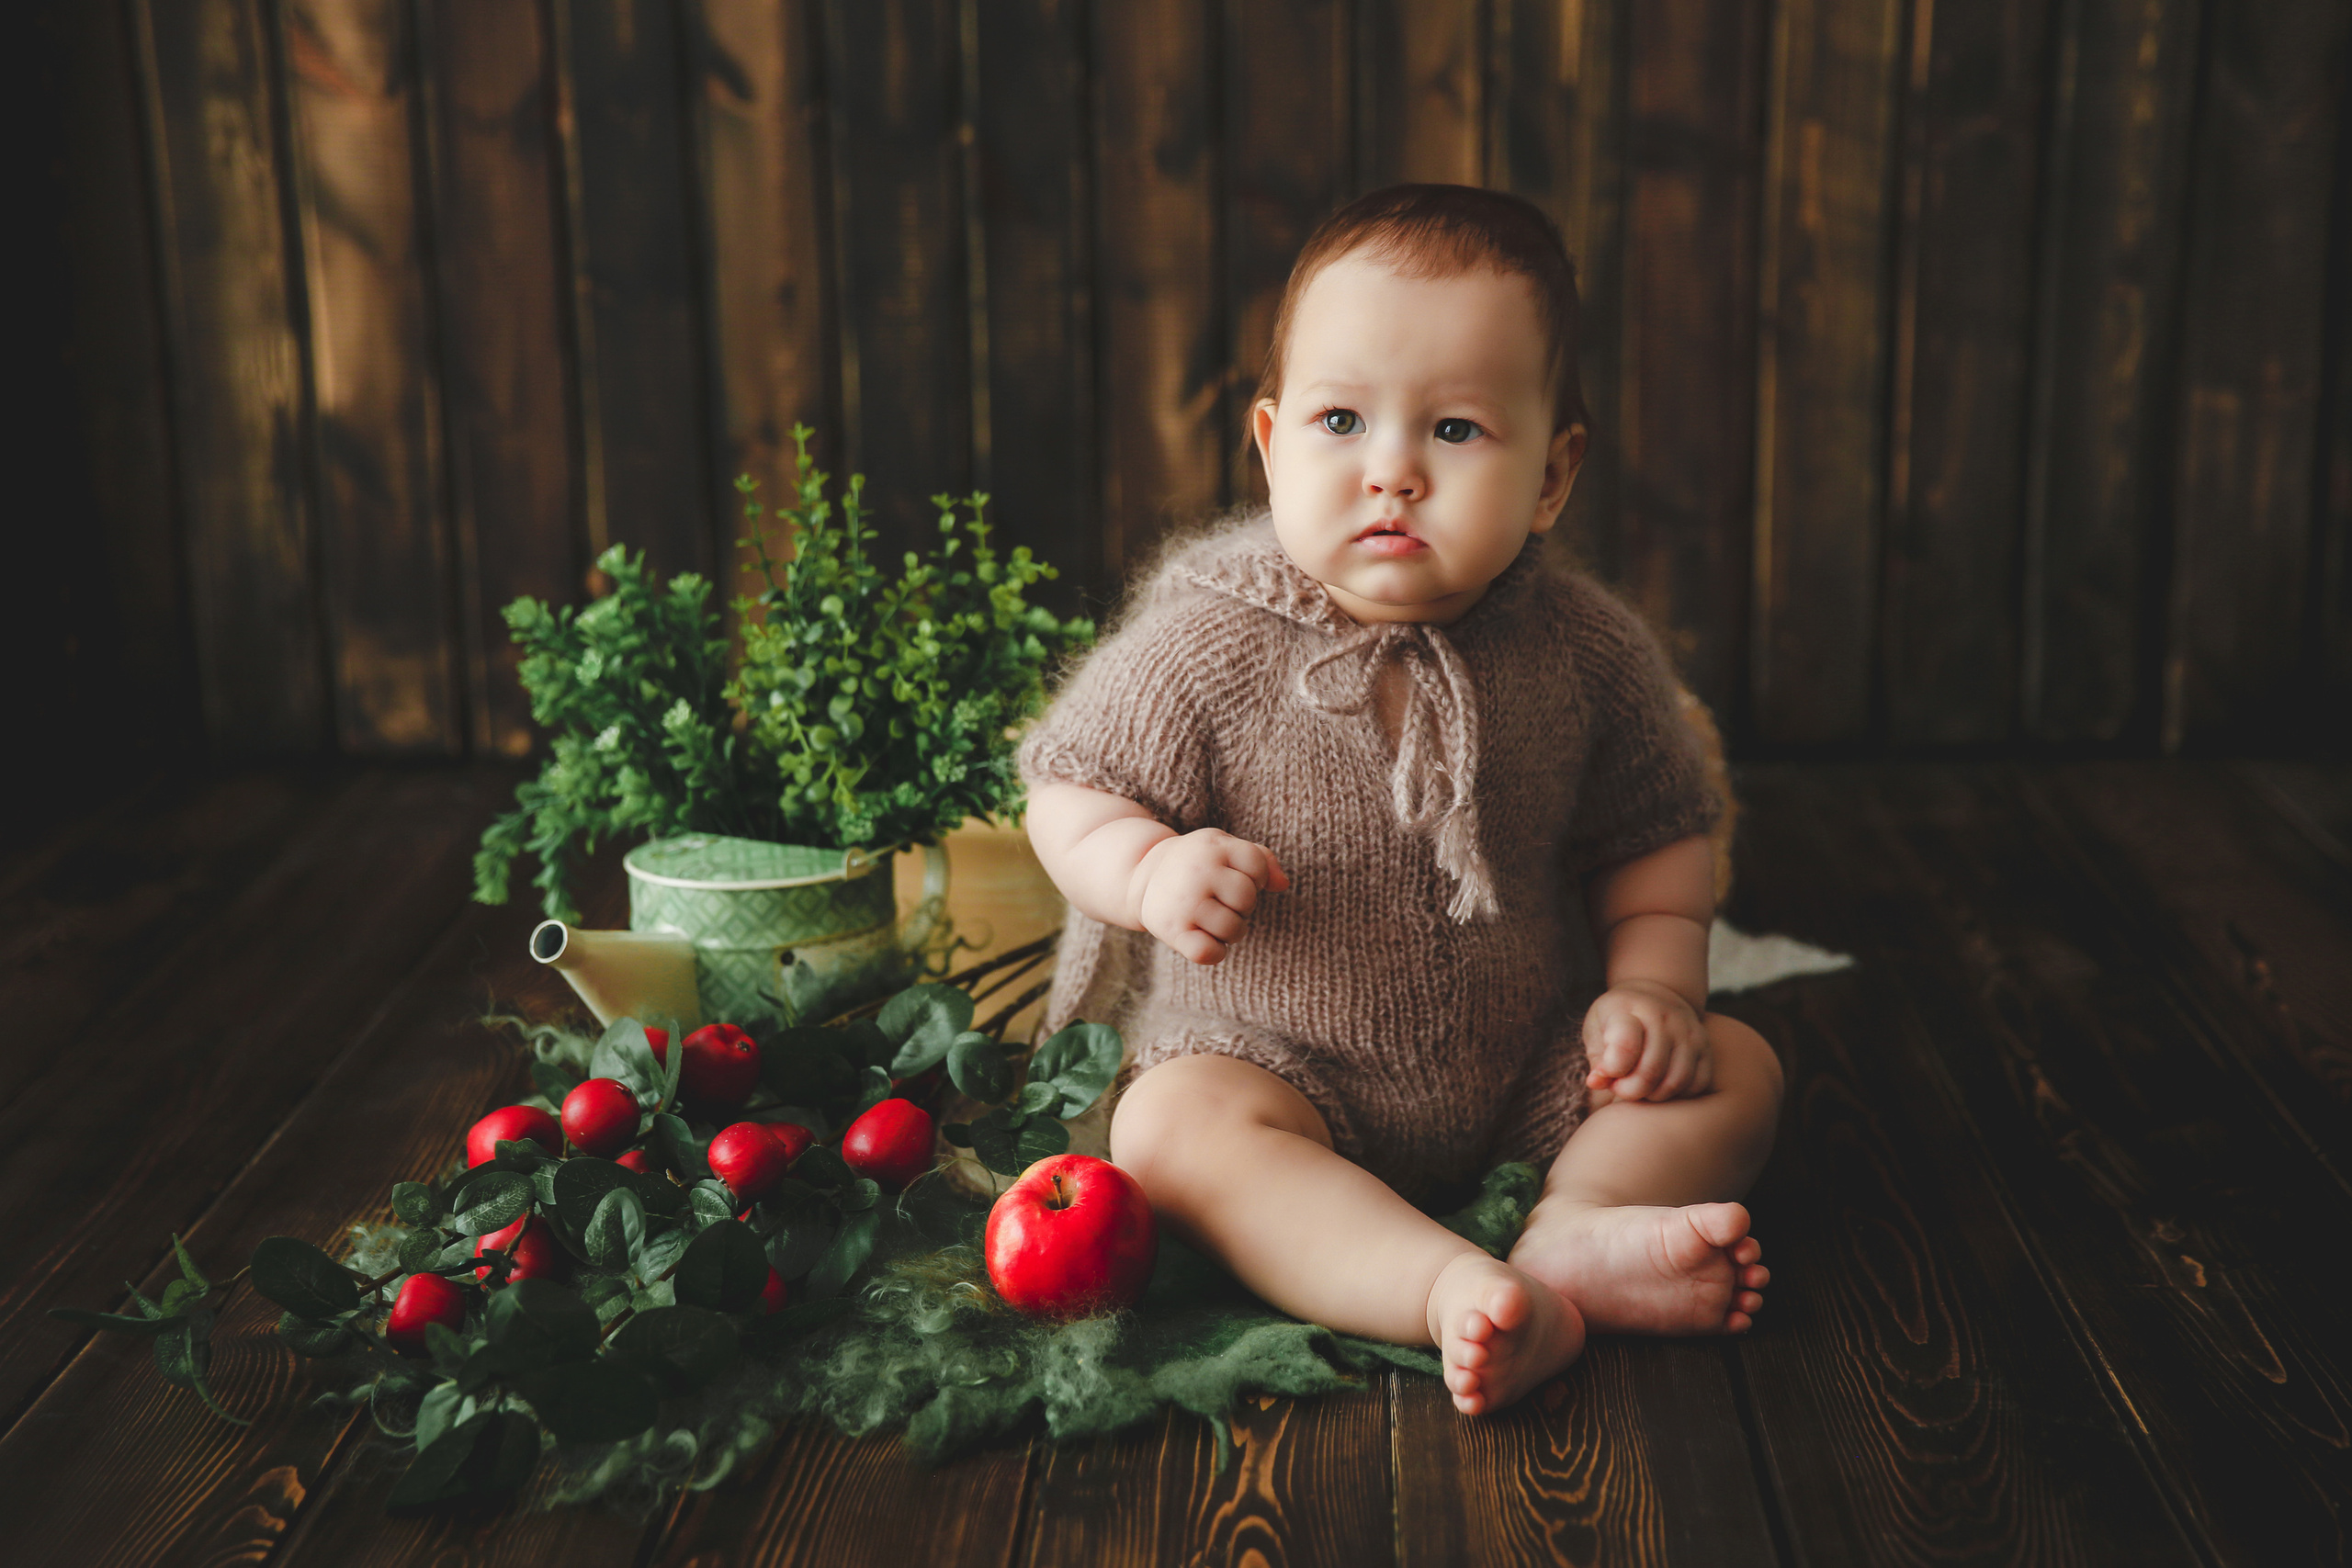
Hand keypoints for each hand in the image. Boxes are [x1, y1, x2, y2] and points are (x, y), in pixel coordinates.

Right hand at [1132, 829, 1289, 964]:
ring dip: (1230, 932)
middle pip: (1247, 899)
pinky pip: (1210, 953)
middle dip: (1242, 906)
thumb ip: (1262, 860)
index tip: (1233, 878)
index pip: (1258, 867)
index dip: (1254, 878)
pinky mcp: (1172, 929)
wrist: (1142, 875)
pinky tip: (1202, 939)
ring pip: (1234, 930)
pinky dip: (1213, 953)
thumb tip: (1283, 885)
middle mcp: (1198, 870)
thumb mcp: (1225, 848)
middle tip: (1221, 901)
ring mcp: (1184, 901)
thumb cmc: (1197, 863)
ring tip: (1212, 919)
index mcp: (1214, 845)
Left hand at [1582, 981, 1711, 1101]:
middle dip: (1629, 1090)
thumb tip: (1595, 1083)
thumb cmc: (1618, 1020)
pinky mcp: (1706, 1048)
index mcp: (1630, 1009)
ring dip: (1653, 1095)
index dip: (1611, 1070)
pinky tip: (1661, 1085)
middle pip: (1650, 1072)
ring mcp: (1690, 1032)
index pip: (1625, 1046)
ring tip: (1639, 1086)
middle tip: (1620, 1087)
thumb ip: (1597, 1059)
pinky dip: (1678, 1094)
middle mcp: (1665, 1018)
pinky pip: (1697, 1084)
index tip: (1604, 1073)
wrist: (1655, 997)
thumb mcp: (1596, 1030)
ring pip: (1675, 1082)